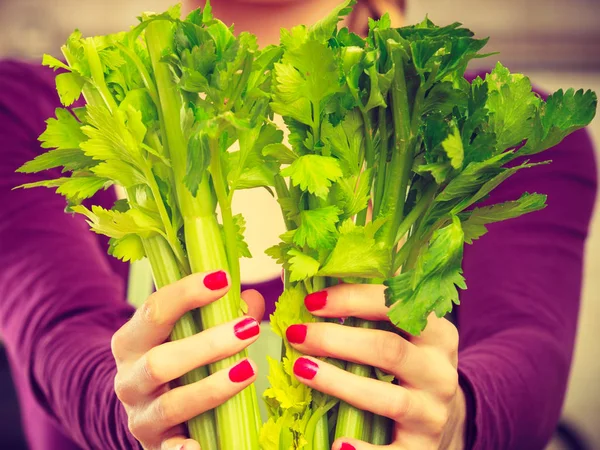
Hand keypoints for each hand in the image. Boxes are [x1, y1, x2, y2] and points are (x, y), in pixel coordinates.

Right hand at [111, 270, 264, 449]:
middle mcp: (128, 378)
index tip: (223, 278)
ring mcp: (140, 415)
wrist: (145, 408)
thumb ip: (219, 313)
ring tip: (249, 369)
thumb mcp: (188, 332)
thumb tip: (250, 301)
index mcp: (131, 341)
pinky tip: (201, 445)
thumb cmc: (176, 358)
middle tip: (250, 328)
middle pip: (160, 361)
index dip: (187, 293)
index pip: (154, 310)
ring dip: (213, 387)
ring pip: (172, 403)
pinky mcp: (155, 445)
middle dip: (207, 344)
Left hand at [286, 284, 466, 449]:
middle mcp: (440, 370)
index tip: (311, 301)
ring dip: (338, 383)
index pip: (396, 306)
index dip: (352, 300)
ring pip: (387, 398)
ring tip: (300, 370)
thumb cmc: (408, 364)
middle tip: (295, 334)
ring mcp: (434, 411)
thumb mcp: (404, 330)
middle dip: (336, 340)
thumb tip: (325, 263)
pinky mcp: (423, 449)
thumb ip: (374, 302)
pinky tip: (337, 444)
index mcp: (436, 331)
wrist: (444, 418)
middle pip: (388, 350)